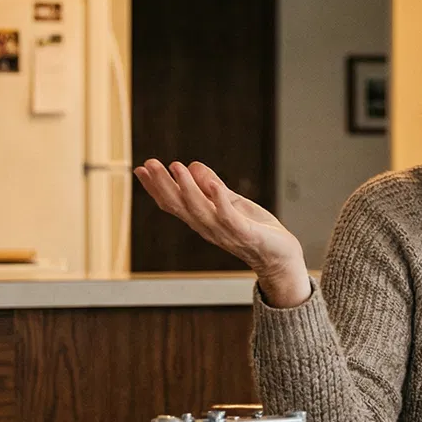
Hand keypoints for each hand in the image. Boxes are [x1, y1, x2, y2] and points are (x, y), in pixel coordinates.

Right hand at [134, 159, 309, 305]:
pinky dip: (221, 201)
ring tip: (176, 167)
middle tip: (149, 164)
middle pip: (180, 206)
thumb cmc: (256, 230)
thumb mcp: (232, 202)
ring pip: (200, 211)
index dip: (156, 188)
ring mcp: (225, 232)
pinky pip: (229, 217)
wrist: (280, 257)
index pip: (174, 204)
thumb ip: (212, 186)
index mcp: (203, 220)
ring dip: (187, 188)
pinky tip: (214, 185)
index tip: (140, 169)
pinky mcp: (245, 234)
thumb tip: (191, 165)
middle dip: (163, 185)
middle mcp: (208, 228)